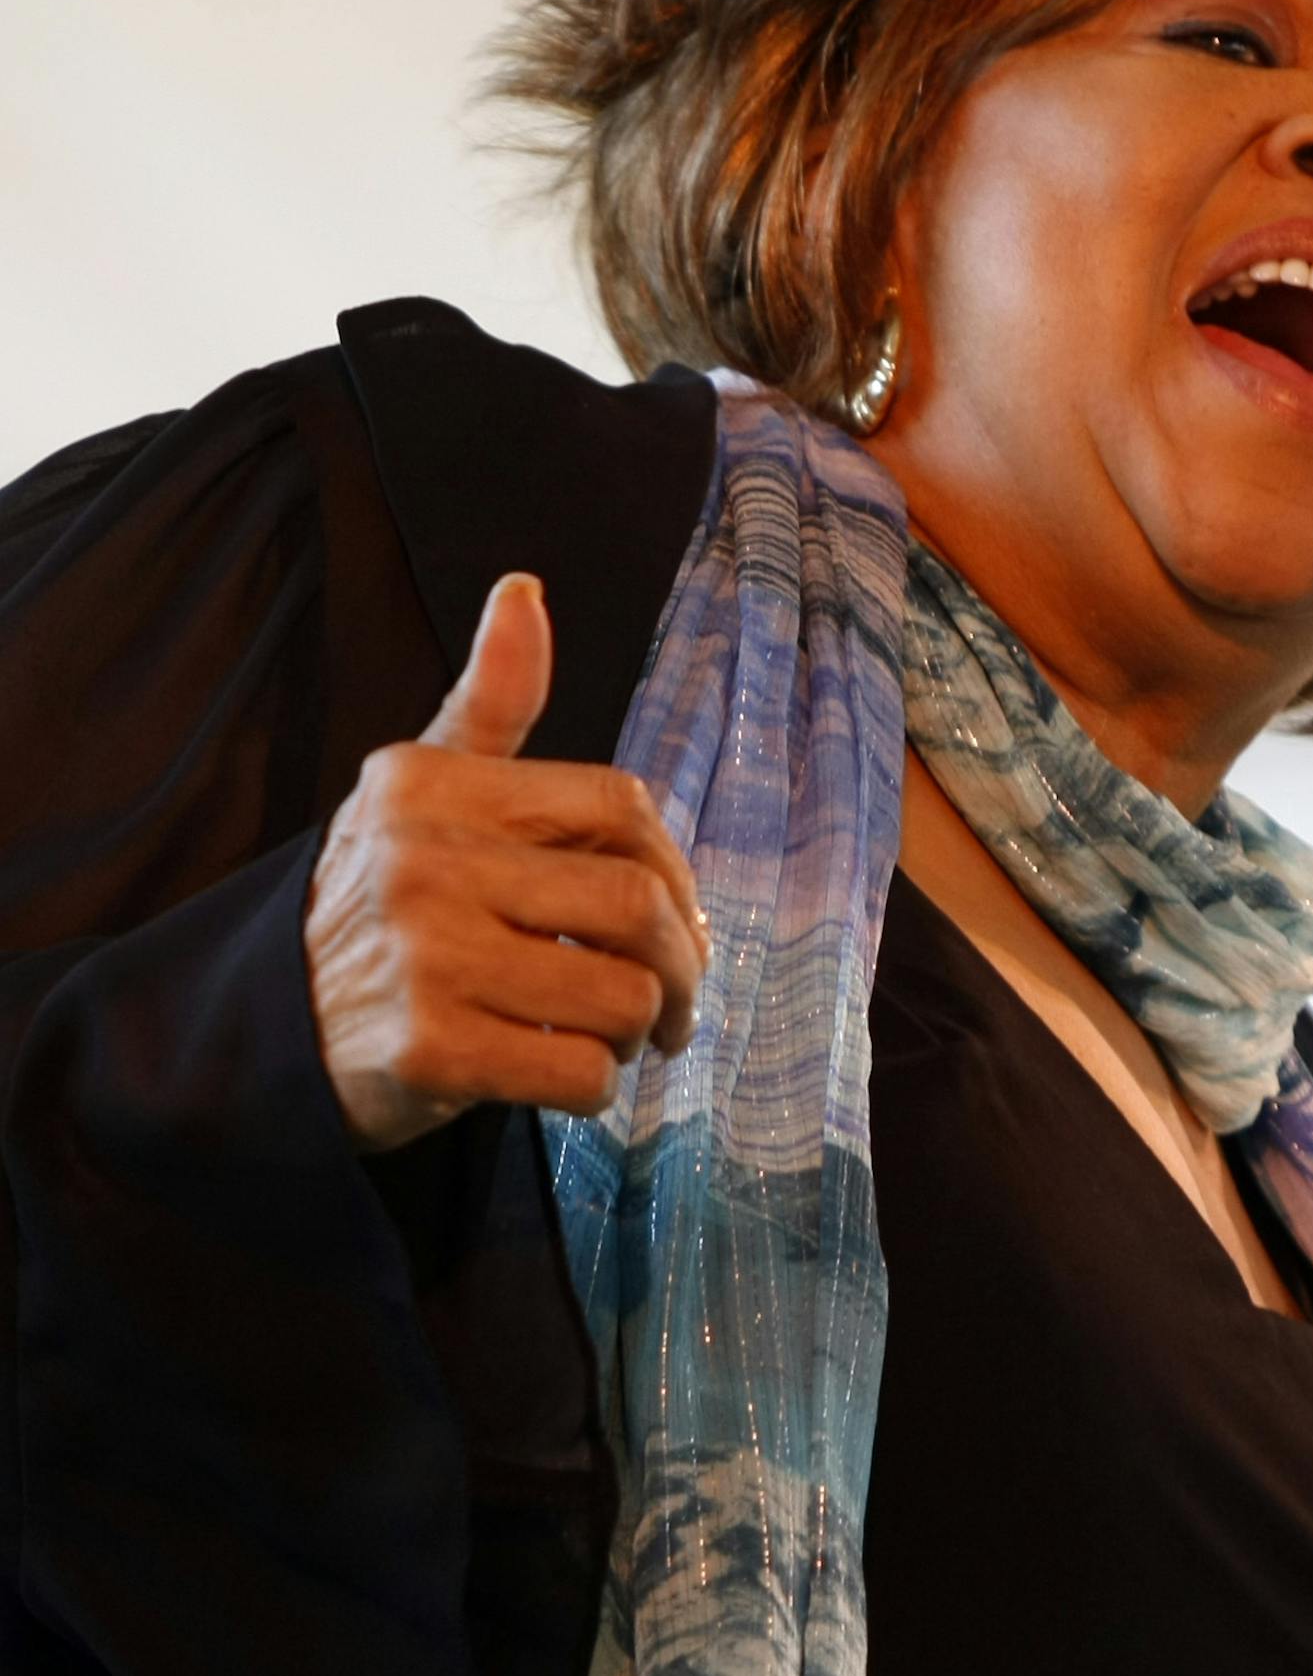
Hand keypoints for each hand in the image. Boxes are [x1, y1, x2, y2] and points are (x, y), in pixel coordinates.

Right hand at [304, 572, 704, 1150]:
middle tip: (677, 996)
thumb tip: (525, 589)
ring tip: (618, 1032)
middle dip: (683, 962)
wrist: (266, 1028)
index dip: (674, 868)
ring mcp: (422, 959)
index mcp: (434, 787)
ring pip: (619, 997)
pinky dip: (596, 1086)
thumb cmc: (381, 897)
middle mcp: (422, 862)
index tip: (674, 913)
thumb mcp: (423, 786)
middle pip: (636, 906)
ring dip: (641, 1029)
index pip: (621, 808)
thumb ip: (493, 699)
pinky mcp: (426, 1052)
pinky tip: (569, 1072)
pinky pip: (576, 1073)